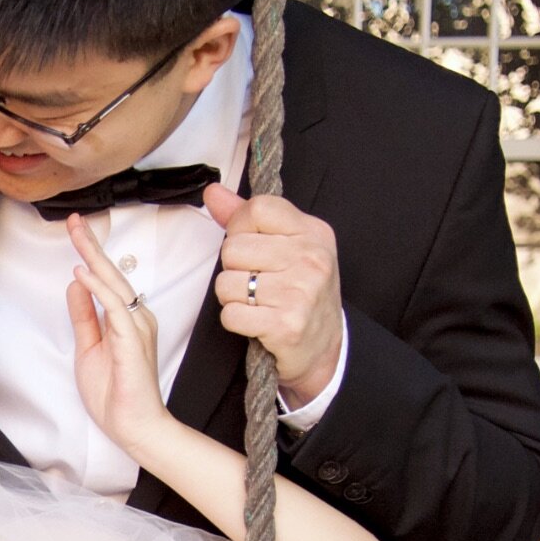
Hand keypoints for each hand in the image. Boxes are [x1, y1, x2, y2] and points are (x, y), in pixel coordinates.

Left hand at [67, 216, 171, 460]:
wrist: (134, 428)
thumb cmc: (115, 394)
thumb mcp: (89, 347)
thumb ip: (84, 316)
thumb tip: (75, 286)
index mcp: (126, 319)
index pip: (107, 279)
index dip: (91, 254)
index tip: (75, 231)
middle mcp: (135, 318)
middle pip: (112, 274)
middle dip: (92, 246)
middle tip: (74, 221)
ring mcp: (136, 329)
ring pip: (115, 286)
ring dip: (95, 259)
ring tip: (77, 237)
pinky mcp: (132, 343)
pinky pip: (116, 309)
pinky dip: (99, 290)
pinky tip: (83, 275)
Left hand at [205, 183, 342, 405]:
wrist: (326, 349)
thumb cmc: (302, 295)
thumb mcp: (287, 248)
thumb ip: (247, 218)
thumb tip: (213, 191)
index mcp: (312, 232)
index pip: (257, 209)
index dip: (240, 228)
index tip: (251, 247)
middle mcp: (311, 258)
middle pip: (233, 248)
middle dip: (234, 269)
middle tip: (257, 283)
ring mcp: (300, 292)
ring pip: (226, 283)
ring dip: (232, 298)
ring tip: (257, 304)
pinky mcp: (286, 325)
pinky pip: (230, 315)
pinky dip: (236, 322)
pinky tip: (257, 322)